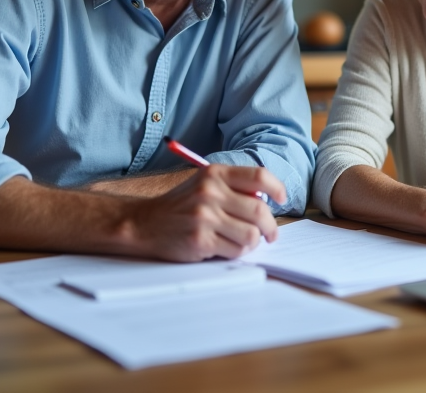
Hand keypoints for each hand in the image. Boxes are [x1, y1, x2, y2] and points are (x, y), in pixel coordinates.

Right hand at [127, 164, 286, 261]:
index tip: (281, 199)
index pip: (259, 176)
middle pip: (260, 210)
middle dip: (271, 226)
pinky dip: (237, 252)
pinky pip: (236, 250)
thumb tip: (268, 200)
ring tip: (245, 241)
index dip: (277, 188)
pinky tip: (227, 248)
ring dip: (254, 242)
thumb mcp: (204, 184)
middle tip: (270, 234)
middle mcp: (210, 192)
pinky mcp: (200, 240)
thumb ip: (234, 187)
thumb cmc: (181, 204)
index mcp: (215, 174)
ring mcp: (205, 217)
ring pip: (251, 234)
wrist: (145, 223)